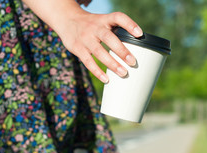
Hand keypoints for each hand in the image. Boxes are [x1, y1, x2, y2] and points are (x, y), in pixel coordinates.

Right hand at [23, 0, 142, 82]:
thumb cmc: (92, 25)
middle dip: (121, 50)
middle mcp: (94, 27)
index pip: (118, 17)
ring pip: (99, 52)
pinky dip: (97, 71)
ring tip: (123, 73)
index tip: (140, 34)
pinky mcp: (77, 48)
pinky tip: (106, 79)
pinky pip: (88, 62)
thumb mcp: (102, 22)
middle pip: (109, 38)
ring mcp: (85, 38)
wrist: (67, 20)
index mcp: (104, 20)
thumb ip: (115, 32)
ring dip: (112, 64)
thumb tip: (135, 50)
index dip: (129, 24)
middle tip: (133, 62)